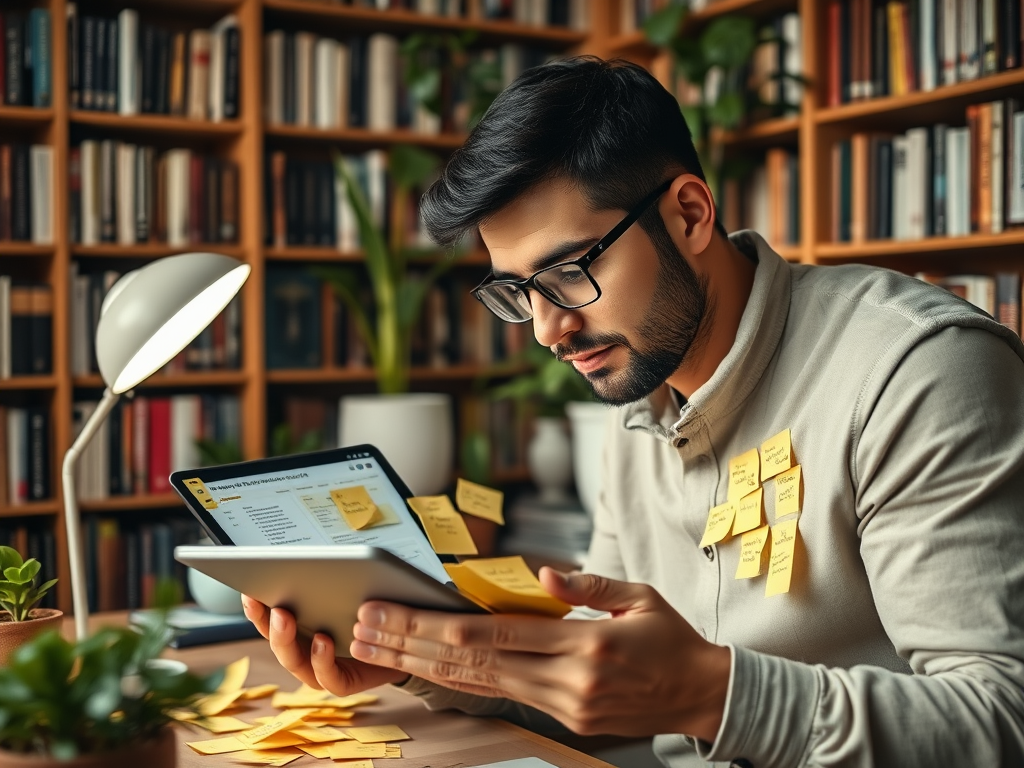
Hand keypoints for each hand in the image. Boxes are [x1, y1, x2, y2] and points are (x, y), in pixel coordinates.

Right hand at [241, 595, 408, 693]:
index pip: (270, 619)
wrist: (402, 644)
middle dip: (266, 622)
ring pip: (294, 662)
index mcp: (300, 629)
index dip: (256, 607)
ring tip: (285, 618)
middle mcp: (304, 651)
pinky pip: (328, 679)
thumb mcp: (349, 592)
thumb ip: (328, 582)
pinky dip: (322, 661)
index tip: (248, 590)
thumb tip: (308, 557)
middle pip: (276, 641)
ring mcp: (320, 670)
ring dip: (286, 641)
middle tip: (267, 603)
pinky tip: (322, 641)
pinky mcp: (343, 682)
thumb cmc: (370, 616)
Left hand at [348, 569, 730, 741]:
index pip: (496, 633)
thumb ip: (589, 586)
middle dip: (413, 644)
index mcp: (586, 645)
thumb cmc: (672, 639)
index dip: (440, 624)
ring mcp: (565, 706)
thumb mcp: (639, 599)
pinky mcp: (567, 721)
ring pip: (481, 684)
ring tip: (382, 650)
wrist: (703, 695)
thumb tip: (545, 573)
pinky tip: (431, 670)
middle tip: (366, 629)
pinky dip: (461, 681)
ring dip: (425, 666)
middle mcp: (568, 681)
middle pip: (474, 661)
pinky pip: (504, 696)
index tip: (399, 613)